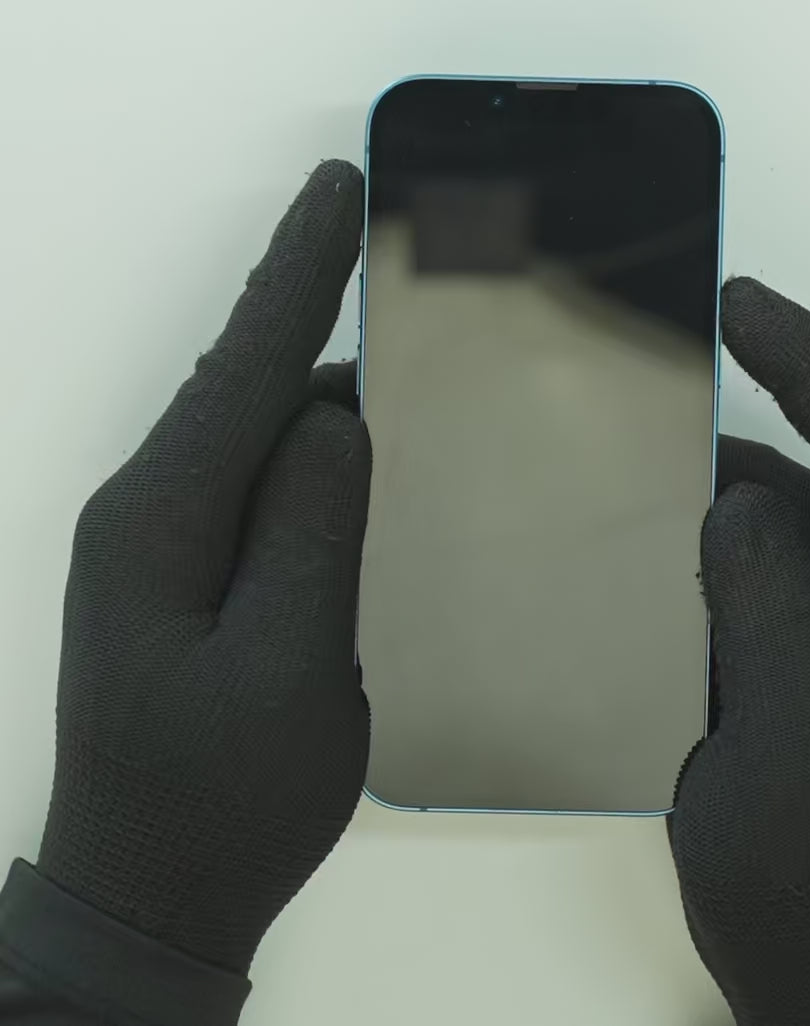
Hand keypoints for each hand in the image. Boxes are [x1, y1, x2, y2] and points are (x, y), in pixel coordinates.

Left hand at [37, 161, 370, 973]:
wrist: (141, 899)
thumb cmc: (220, 803)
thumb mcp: (288, 672)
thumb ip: (313, 533)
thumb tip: (336, 419)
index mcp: (160, 521)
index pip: (247, 367)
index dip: (298, 272)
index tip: (338, 188)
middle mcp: (145, 510)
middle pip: (242, 380)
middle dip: (306, 298)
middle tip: (369, 222)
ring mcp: (153, 541)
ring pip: (248, 428)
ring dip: (313, 376)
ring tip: (390, 332)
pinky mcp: (177, 572)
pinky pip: (248, 477)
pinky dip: (304, 444)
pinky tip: (352, 442)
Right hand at [669, 278, 809, 1025]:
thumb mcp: (788, 746)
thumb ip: (770, 606)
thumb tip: (738, 496)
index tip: (736, 303)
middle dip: (771, 391)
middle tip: (673, 346)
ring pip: (805, 509)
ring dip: (730, 471)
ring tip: (639, 447)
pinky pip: (780, 564)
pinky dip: (720, 535)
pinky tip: (655, 540)